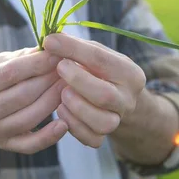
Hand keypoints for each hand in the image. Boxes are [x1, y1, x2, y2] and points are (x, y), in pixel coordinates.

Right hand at [0, 47, 67, 153]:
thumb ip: (21, 57)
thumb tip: (49, 48)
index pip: (10, 73)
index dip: (37, 63)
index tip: (58, 54)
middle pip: (23, 95)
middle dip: (49, 80)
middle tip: (69, 69)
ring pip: (30, 118)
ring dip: (53, 100)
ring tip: (69, 86)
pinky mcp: (6, 145)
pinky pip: (30, 145)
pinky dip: (49, 137)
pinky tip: (64, 124)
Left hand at [43, 33, 146, 147]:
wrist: (114, 98)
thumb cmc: (98, 70)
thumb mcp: (93, 54)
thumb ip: (74, 46)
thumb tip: (50, 39)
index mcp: (130, 73)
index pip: (101, 59)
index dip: (73, 49)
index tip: (49, 42)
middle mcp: (128, 99)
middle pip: (105, 95)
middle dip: (77, 81)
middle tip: (59, 68)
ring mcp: (118, 120)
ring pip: (101, 122)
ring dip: (76, 107)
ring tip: (62, 93)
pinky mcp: (105, 137)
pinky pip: (91, 139)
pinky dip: (73, 125)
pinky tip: (62, 110)